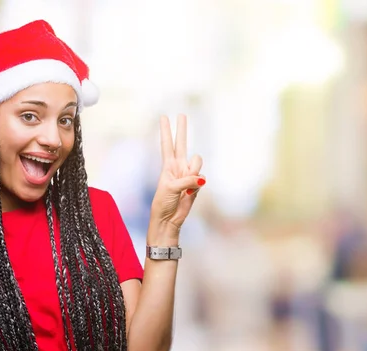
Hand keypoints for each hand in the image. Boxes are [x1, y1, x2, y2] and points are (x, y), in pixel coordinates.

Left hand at [149, 114, 203, 234]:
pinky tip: (190, 194)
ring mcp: (188, 175)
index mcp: (167, 165)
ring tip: (187, 185)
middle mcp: (178, 167)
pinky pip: (202, 178)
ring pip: (198, 162)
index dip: (166, 130)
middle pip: (182, 143)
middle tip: (182, 114)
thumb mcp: (171, 188)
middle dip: (182, 129)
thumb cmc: (163, 203)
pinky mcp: (196, 185)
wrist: (168, 220)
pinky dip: (198, 185)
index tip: (164, 116)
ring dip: (194, 171)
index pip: (167, 144)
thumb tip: (202, 179)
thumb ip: (187, 180)